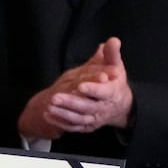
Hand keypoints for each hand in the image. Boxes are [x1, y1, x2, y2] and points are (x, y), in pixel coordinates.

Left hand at [17, 37, 134, 138]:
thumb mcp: (115, 66)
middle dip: (71, 103)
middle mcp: (103, 107)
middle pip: (87, 106)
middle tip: (54, 98)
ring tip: (48, 106)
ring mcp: (95, 118)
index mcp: (112, 92)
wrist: (119, 105)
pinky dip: (60, 122)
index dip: (93, 89)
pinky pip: (73, 126)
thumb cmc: (114, 81)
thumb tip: (112, 41)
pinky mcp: (87, 126)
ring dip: (63, 113)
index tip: (80, 85)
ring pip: (78, 118)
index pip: (103, 92)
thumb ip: (112, 54)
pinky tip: (48, 115)